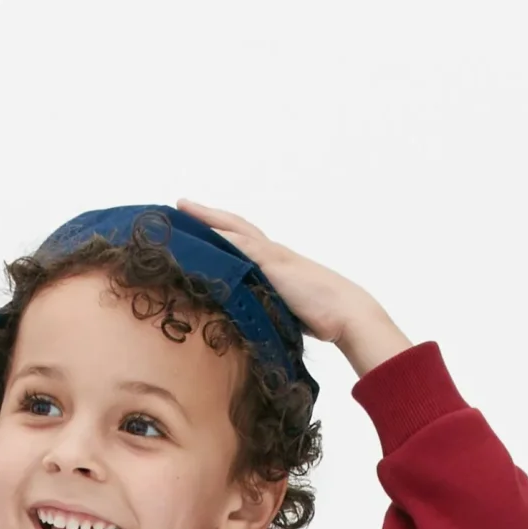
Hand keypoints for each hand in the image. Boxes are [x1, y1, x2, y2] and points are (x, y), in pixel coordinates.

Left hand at [174, 199, 399, 356]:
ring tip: (184, 208)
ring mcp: (273, 256)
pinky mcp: (275, 264)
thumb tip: (250, 324)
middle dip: (208, 215)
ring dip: (210, 218)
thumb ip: (268, 308)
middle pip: (234, 226)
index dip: (220, 231)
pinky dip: (224, 238)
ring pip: (236, 230)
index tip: (198, 224)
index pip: (242, 242)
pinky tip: (205, 232)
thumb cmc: (321, 317)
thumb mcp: (285, 311)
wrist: (346, 312)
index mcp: (274, 264)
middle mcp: (272, 254)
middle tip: (181, 204)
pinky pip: (245, 246)